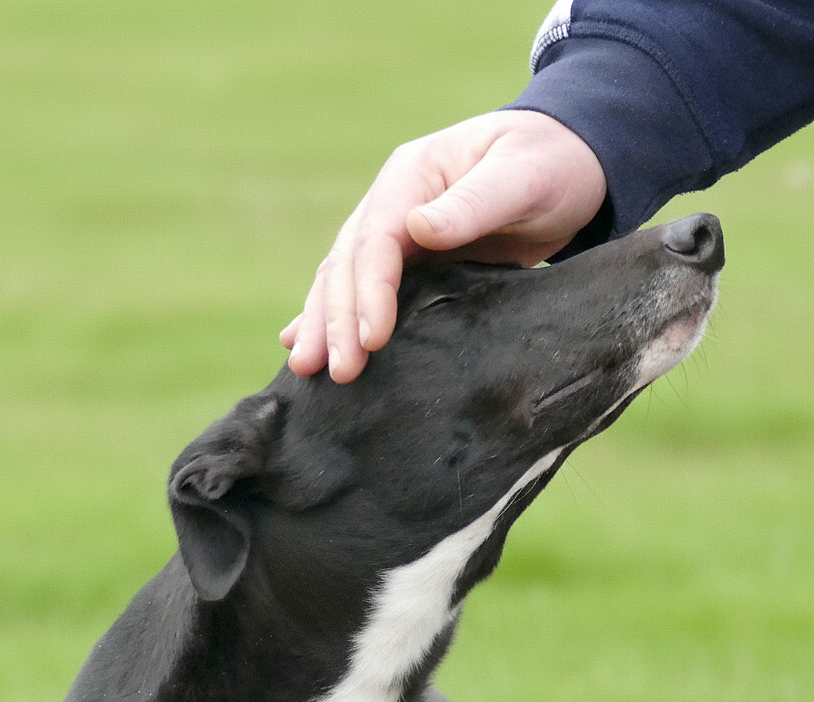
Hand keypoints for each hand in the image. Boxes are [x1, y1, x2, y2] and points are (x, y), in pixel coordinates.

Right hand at [280, 110, 606, 383]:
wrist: (570, 161)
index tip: (371, 340)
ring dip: (323, 323)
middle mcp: (392, 202)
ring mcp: (394, 231)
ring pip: (343, 279)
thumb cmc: (553, 163)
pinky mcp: (408, 260)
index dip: (369, 291)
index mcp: (413, 174)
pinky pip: (361, 289)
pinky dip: (333, 316)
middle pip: (348, 263)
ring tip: (306, 369)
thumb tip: (418, 227)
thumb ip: (474, 202)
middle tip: (335, 371)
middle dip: (336, 319)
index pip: (376, 239)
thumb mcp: (523, 176)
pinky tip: (300, 343)